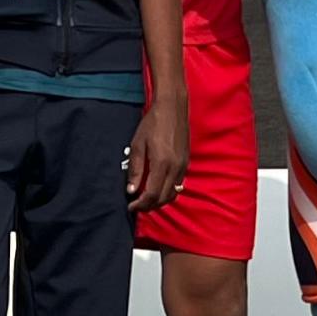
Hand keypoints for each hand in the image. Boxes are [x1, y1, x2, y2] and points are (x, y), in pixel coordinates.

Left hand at [127, 91, 189, 211]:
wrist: (173, 109)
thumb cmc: (152, 124)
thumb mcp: (137, 145)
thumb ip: (135, 169)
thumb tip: (131, 190)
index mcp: (161, 163)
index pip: (151, 194)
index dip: (140, 204)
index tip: (130, 206)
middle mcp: (175, 168)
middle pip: (163, 198)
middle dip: (149, 206)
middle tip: (136, 205)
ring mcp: (183, 166)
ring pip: (173, 194)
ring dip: (159, 201)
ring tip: (146, 200)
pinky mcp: (186, 163)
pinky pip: (178, 185)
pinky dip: (167, 192)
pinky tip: (157, 188)